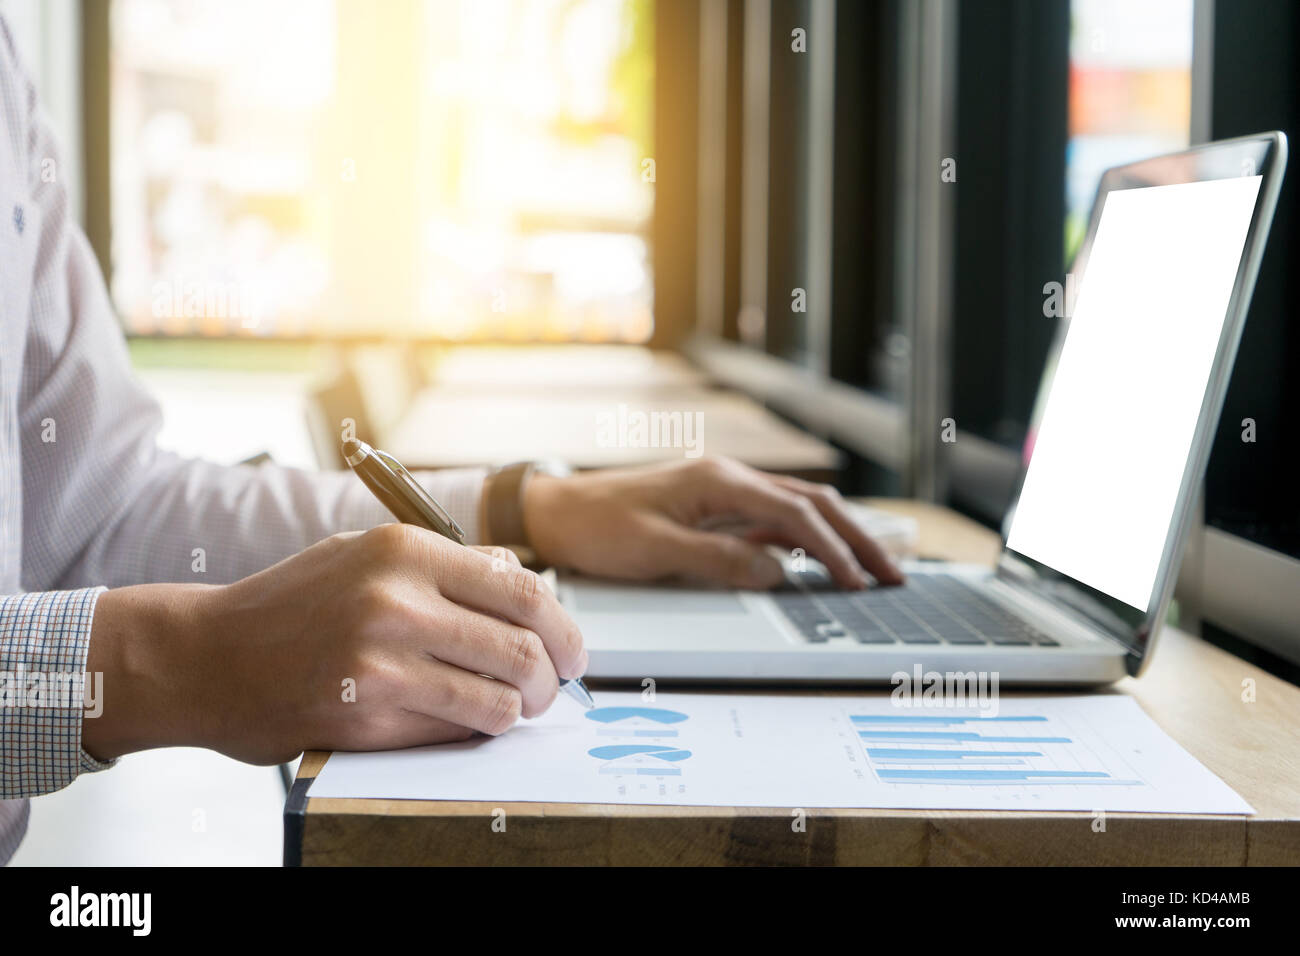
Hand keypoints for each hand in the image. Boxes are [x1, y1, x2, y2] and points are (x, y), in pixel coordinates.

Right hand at [83, 525, 586, 763]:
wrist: (205, 657)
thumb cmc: (292, 605)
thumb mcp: (366, 555)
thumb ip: (446, 566)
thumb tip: (523, 583)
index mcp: (405, 550)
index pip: (523, 589)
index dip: (564, 628)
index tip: (574, 651)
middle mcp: (398, 601)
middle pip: (523, 648)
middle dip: (553, 678)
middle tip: (552, 689)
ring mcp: (381, 662)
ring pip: (500, 699)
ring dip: (520, 712)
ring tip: (515, 710)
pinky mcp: (365, 717)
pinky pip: (456, 731)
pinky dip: (477, 732)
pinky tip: (468, 722)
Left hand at [523, 457, 903, 590]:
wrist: (556, 511)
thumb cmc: (598, 529)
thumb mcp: (656, 551)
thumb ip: (719, 562)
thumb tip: (777, 574)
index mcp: (720, 481)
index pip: (797, 514)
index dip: (835, 550)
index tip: (860, 584)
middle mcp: (729, 477)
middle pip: (812, 503)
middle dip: (856, 538)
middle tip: (892, 576)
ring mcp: (724, 489)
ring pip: (799, 506)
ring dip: (837, 535)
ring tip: (871, 569)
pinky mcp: (714, 504)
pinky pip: (773, 517)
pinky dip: (806, 536)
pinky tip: (820, 558)